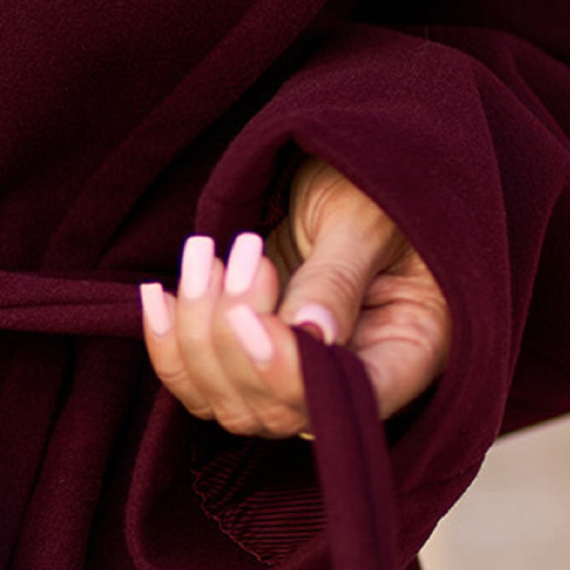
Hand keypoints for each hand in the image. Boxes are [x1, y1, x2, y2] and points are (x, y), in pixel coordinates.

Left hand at [139, 157, 450, 440]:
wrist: (338, 157)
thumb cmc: (374, 178)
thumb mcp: (365, 216)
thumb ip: (338, 277)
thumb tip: (312, 336)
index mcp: (409, 347)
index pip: (353, 400)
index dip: (292, 377)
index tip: (251, 319)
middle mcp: (353, 376)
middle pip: (279, 412)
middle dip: (236, 343)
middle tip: (243, 255)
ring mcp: (295, 373)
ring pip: (229, 404)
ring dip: (198, 335)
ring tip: (206, 254)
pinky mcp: (247, 357)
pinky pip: (199, 382)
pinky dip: (169, 344)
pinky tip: (159, 294)